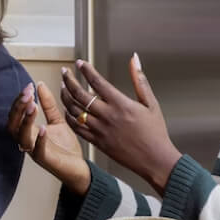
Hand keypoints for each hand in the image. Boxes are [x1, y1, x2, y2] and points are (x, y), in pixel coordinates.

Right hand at [7, 81, 91, 195]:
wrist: (79, 168)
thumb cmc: (66, 147)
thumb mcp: (57, 120)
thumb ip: (48, 104)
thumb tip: (39, 85)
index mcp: (29, 131)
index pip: (15, 114)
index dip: (19, 101)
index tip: (29, 86)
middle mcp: (28, 141)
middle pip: (13, 124)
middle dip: (18, 108)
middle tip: (27, 93)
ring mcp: (35, 151)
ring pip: (22, 137)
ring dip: (26, 121)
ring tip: (33, 106)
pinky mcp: (46, 161)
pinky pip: (38, 151)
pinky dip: (39, 140)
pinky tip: (43, 128)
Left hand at [61, 54, 180, 194]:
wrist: (154, 160)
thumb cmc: (155, 131)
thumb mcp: (150, 103)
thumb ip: (139, 79)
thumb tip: (134, 59)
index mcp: (121, 104)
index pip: (97, 82)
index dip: (86, 70)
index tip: (79, 63)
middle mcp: (108, 116)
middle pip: (80, 94)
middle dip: (69, 80)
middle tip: (65, 72)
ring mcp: (100, 130)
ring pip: (75, 111)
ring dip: (66, 97)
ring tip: (63, 88)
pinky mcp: (97, 142)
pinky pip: (77, 128)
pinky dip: (70, 117)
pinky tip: (68, 109)